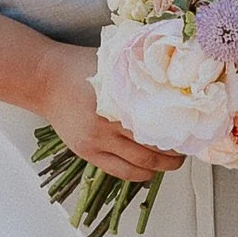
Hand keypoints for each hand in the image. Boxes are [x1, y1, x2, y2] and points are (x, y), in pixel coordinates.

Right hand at [39, 43, 181, 186]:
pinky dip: (139, 173)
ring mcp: (96, 141)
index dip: (178, 130)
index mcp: (117, 99)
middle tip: (189, 148)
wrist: (45, 80)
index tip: (192, 129)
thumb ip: (139, 76)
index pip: (158, 122)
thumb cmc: (79, 67)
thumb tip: (173, 82)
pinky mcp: (87, 152)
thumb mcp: (113, 63)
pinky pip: (119, 171)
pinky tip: (150, 169)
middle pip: (152, 147)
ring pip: (139, 164)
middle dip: (175, 153)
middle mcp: (107, 124)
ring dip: (161, 166)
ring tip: (174, 161)